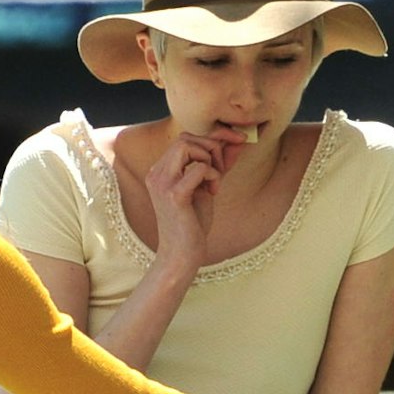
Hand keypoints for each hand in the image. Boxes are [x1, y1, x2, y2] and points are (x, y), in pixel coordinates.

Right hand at [139, 133, 222, 267]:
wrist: (181, 255)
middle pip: (185, 138)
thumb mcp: (207, 188)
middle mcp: (156, 174)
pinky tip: (213, 192)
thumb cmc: (192, 224)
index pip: (184, 139)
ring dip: (210, 160)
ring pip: (187, 146)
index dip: (211, 140)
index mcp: (160, 171)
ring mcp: (162, 183)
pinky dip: (213, 176)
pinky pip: (199, 169)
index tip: (231, 151)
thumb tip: (237, 141)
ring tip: (214, 181)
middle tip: (220, 171)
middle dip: (211, 147)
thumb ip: (218, 164)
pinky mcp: (174, 195)